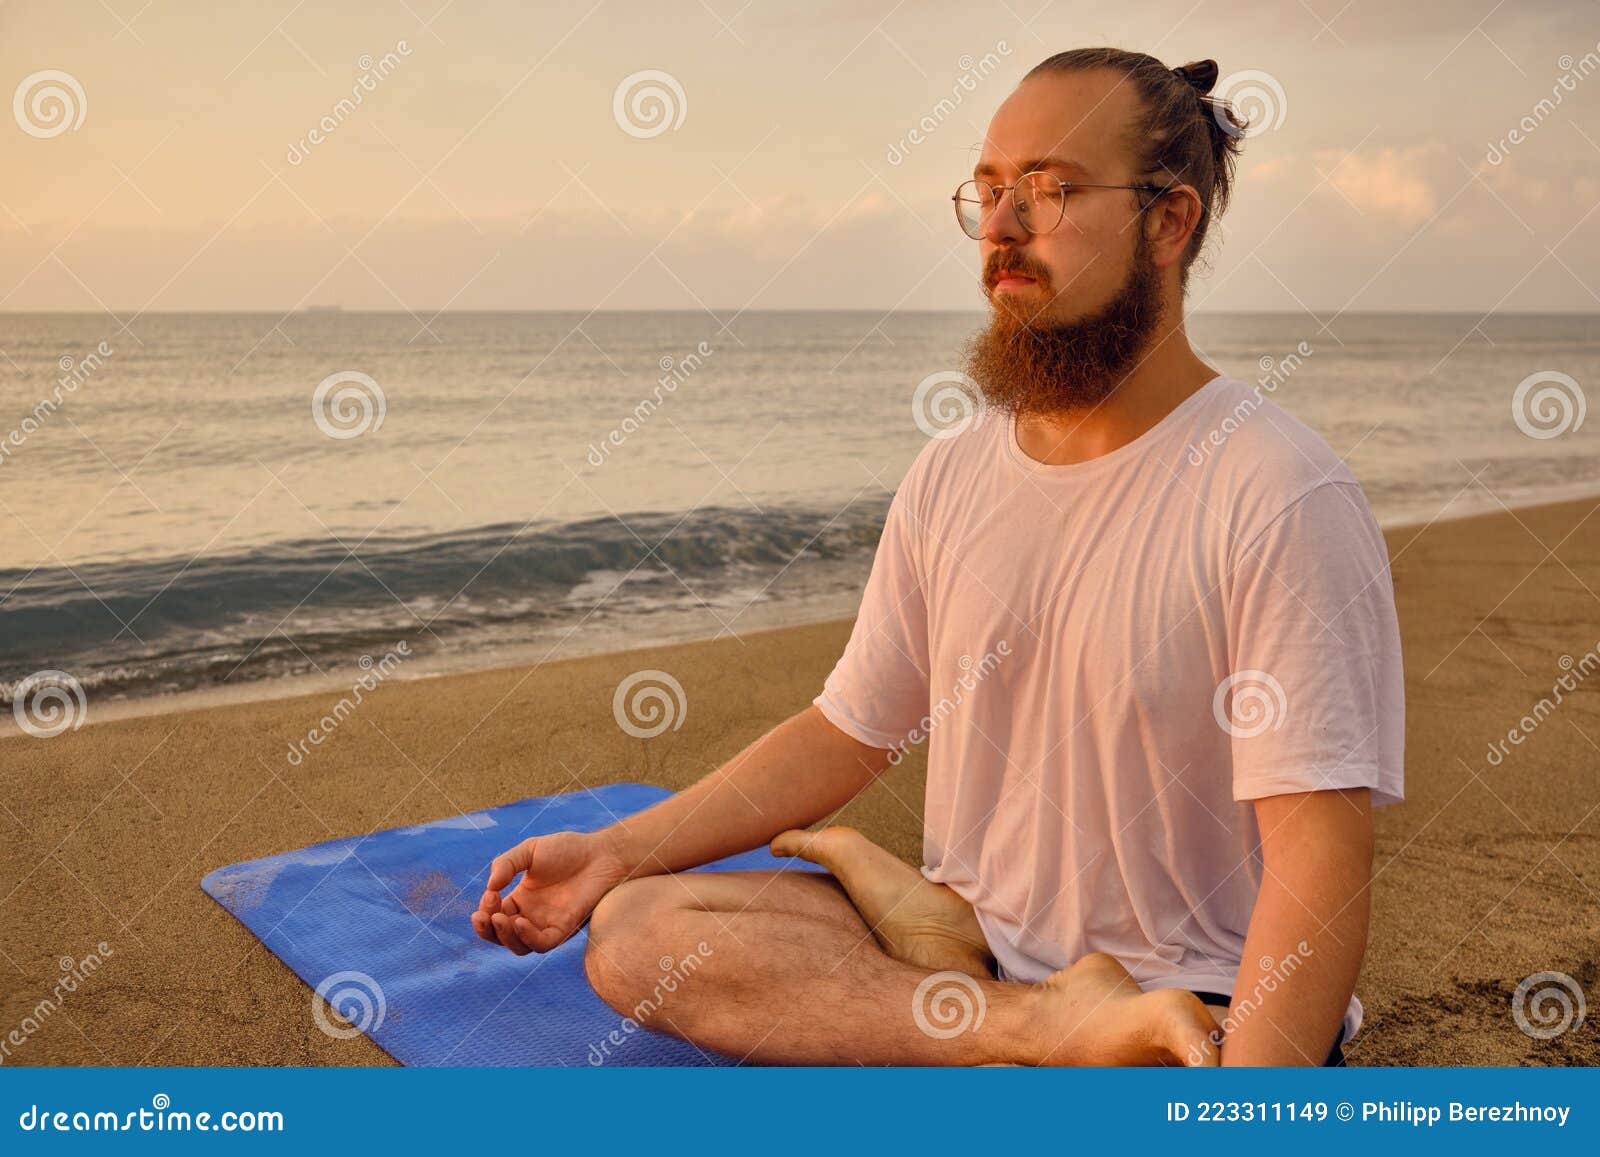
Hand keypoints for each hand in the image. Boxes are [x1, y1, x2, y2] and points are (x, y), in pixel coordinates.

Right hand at [471, 830, 628, 954]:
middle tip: (484, 915)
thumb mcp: (529, 850)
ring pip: (519, 946)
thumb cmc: (568, 849)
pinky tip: (519, 922)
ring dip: (504, 937)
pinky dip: (528, 938)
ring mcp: (548, 924)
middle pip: (502, 936)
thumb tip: (490, 887)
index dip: (485, 911)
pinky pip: (543, 944)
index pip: (494, 915)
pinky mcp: (564, 928)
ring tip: (500, 918)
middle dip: (487, 930)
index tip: (490, 895)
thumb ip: (506, 864)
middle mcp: (532, 916)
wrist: (601, 853)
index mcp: (522, 899)